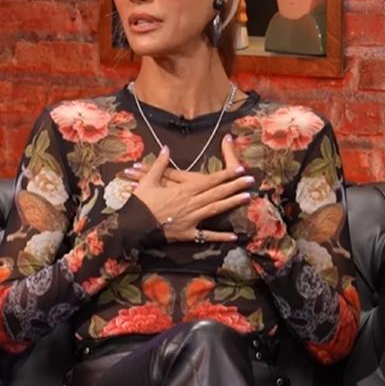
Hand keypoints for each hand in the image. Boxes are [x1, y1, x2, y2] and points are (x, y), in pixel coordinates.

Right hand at [128, 135, 252, 243]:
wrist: (133, 226)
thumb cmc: (140, 203)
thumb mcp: (148, 181)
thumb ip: (160, 164)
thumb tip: (166, 148)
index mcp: (183, 190)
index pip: (209, 180)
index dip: (225, 174)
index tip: (240, 169)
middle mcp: (191, 203)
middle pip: (217, 193)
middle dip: (235, 185)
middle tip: (252, 180)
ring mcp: (191, 219)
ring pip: (215, 209)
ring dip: (232, 203)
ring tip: (247, 198)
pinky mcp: (188, 234)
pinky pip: (206, 235)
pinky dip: (220, 236)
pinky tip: (234, 237)